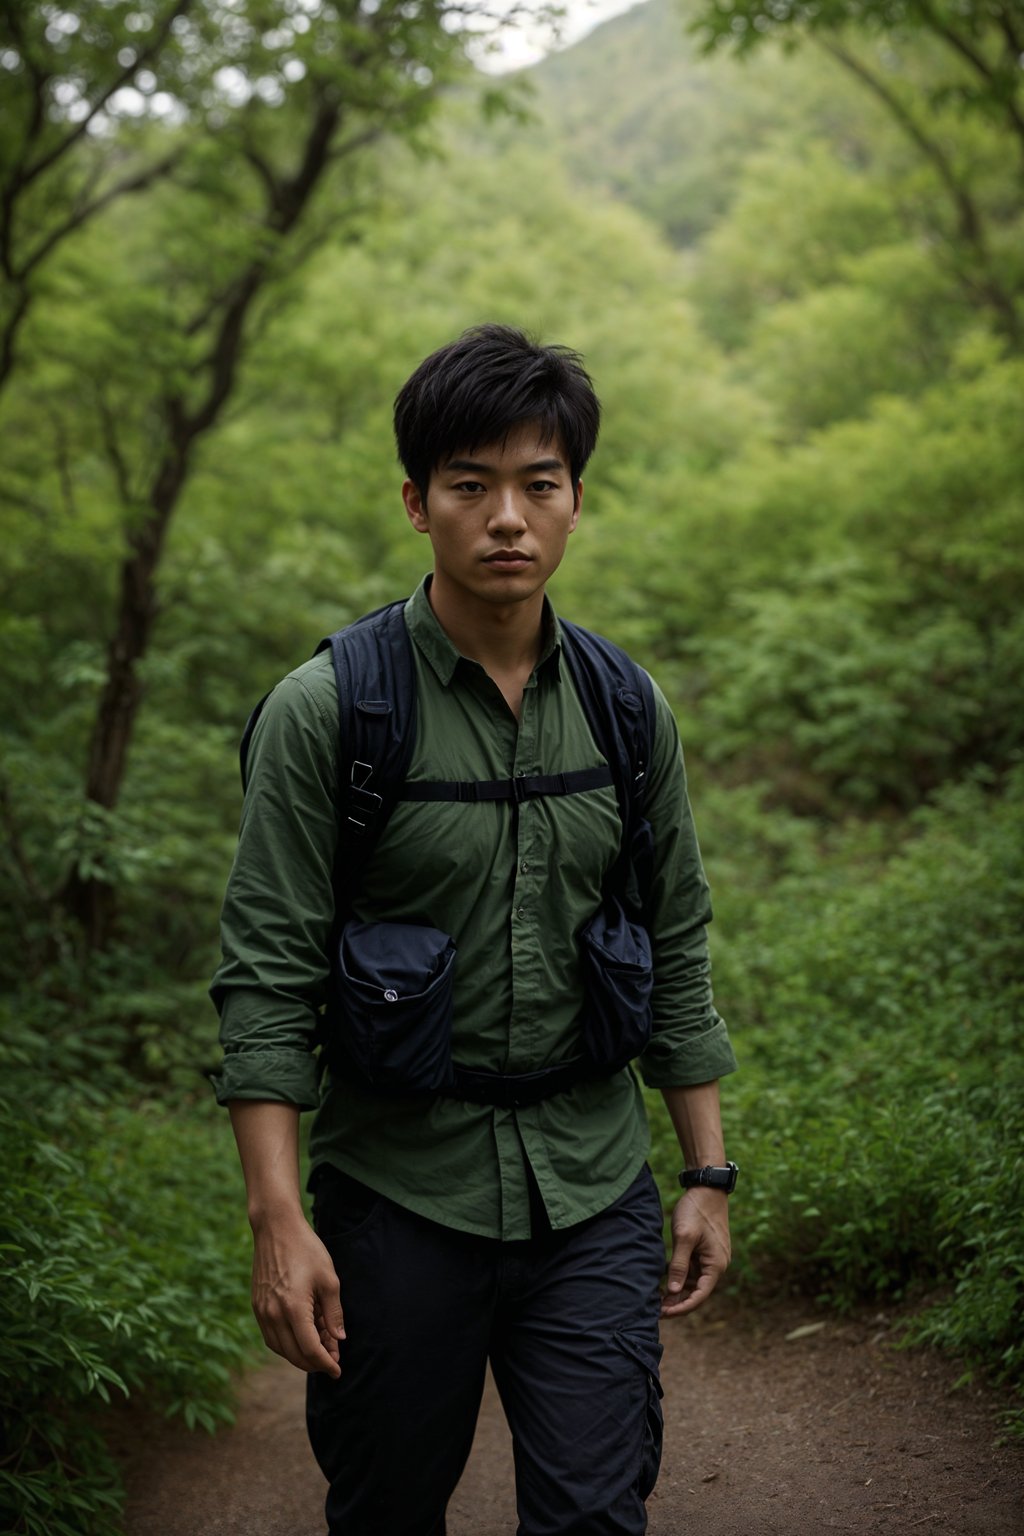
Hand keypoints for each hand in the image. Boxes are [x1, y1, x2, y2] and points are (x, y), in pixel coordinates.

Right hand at [249, 1208, 345, 1376]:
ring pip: (280, 1348)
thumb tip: (339, 1340)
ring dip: (300, 1355)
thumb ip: (334, 1313)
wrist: (276, 1228)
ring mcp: (262, 1311)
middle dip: (315, 1363)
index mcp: (293, 1308)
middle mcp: (273, 1314)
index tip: (338, 1370)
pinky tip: (301, 1337)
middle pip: (294, 1354)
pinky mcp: (257, 1306)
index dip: (326, 1363)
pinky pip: (271, 1336)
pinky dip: (286, 1344)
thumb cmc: (307, 1250)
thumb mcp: (329, 1279)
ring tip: (319, 1348)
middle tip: (332, 1360)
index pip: (310, 1349)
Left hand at [660, 1188, 730, 1317]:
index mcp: (716, 1265)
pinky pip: (692, 1270)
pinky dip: (679, 1276)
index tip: (664, 1314)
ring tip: (656, 1298)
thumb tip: (672, 1291)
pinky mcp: (704, 1251)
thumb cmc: (696, 1210)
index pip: (700, 1296)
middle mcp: (717, 1265)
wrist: (706, 1188)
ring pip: (694, 1282)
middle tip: (655, 1310)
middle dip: (677, 1302)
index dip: (681, 1307)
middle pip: (697, 1292)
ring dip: (677, 1290)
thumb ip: (678, 1265)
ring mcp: (711, 1258)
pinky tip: (663, 1280)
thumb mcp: (684, 1237)